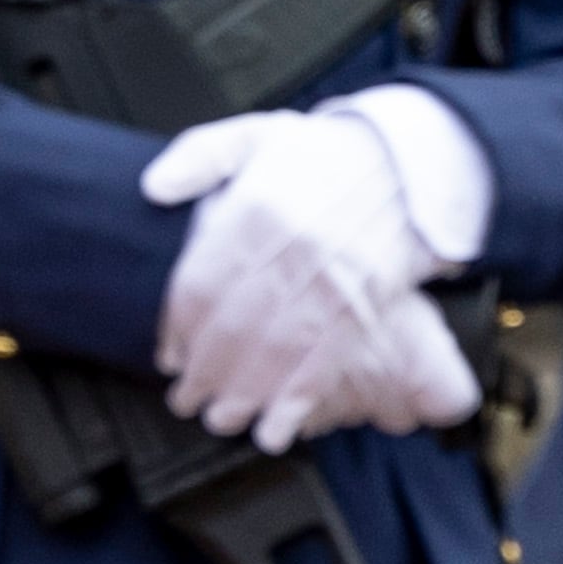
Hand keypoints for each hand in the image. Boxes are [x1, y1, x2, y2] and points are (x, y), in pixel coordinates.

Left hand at [140, 111, 485, 453]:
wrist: (409, 161)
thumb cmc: (326, 153)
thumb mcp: (257, 134)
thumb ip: (200, 156)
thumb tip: (153, 188)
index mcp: (255, 208)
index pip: (199, 283)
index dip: (177, 329)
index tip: (169, 355)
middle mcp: (290, 248)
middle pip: (231, 327)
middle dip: (203, 374)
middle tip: (187, 402)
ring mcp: (331, 280)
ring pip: (274, 353)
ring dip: (242, 397)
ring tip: (222, 420)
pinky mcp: (366, 305)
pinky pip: (324, 362)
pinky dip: (296, 401)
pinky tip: (275, 430)